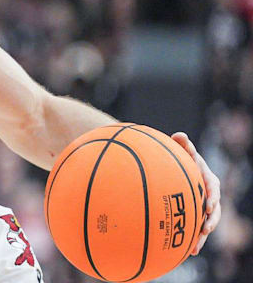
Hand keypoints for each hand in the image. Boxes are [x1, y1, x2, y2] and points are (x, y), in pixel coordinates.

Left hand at [171, 132, 220, 254]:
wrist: (173, 167)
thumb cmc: (178, 157)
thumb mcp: (182, 151)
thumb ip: (182, 145)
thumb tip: (179, 135)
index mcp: (207, 178)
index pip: (213, 186)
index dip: (212, 196)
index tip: (209, 205)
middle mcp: (208, 194)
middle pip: (214, 209)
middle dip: (211, 220)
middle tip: (206, 229)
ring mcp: (202, 206)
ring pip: (206, 223)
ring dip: (202, 235)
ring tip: (195, 247)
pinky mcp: (194, 215)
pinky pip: (195, 228)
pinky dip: (192, 240)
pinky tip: (187, 252)